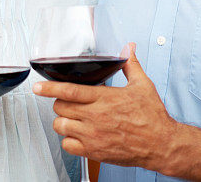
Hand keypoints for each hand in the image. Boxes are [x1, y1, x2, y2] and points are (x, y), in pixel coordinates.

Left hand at [33, 43, 178, 171]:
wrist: (162, 144)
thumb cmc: (153, 117)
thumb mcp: (143, 86)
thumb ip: (131, 65)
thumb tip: (129, 48)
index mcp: (104, 99)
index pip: (69, 91)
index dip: (49, 88)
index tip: (37, 87)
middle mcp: (96, 117)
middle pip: (61, 107)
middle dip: (59, 103)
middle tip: (67, 102)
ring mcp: (94, 136)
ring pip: (61, 126)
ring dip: (62, 121)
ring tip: (71, 118)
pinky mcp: (95, 151)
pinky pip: (68, 146)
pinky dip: (68, 140)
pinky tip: (76, 135)